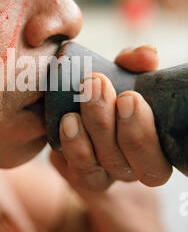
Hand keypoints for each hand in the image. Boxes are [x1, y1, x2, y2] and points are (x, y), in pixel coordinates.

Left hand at [49, 45, 171, 197]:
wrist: (73, 116)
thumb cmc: (107, 97)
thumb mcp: (122, 77)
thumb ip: (134, 65)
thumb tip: (148, 55)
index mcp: (155, 145)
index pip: (163, 152)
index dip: (147, 130)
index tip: (130, 96)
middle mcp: (136, 166)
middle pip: (138, 163)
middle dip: (122, 127)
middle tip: (100, 87)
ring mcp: (109, 174)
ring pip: (108, 163)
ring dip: (94, 129)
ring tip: (82, 97)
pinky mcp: (82, 177)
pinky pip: (82, 171)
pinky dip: (75, 145)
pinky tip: (68, 121)